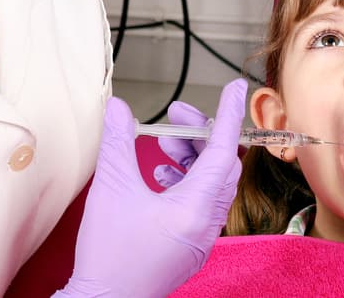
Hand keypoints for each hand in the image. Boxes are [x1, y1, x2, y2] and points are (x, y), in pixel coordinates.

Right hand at [56, 79, 246, 297]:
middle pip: (221, 166)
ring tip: (164, 144)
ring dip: (192, 157)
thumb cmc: (109, 255)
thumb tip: (120, 108)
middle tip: (176, 115)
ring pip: (212, 184)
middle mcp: (206, 224)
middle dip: (201, 133)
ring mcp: (200, 238)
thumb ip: (118, 141)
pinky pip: (202, 203)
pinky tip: (160, 175)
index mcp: (195, 208)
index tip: (235, 88)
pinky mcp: (189, 246)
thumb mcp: (110, 188)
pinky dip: (187, 181)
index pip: (222, 149)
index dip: (228, 114)